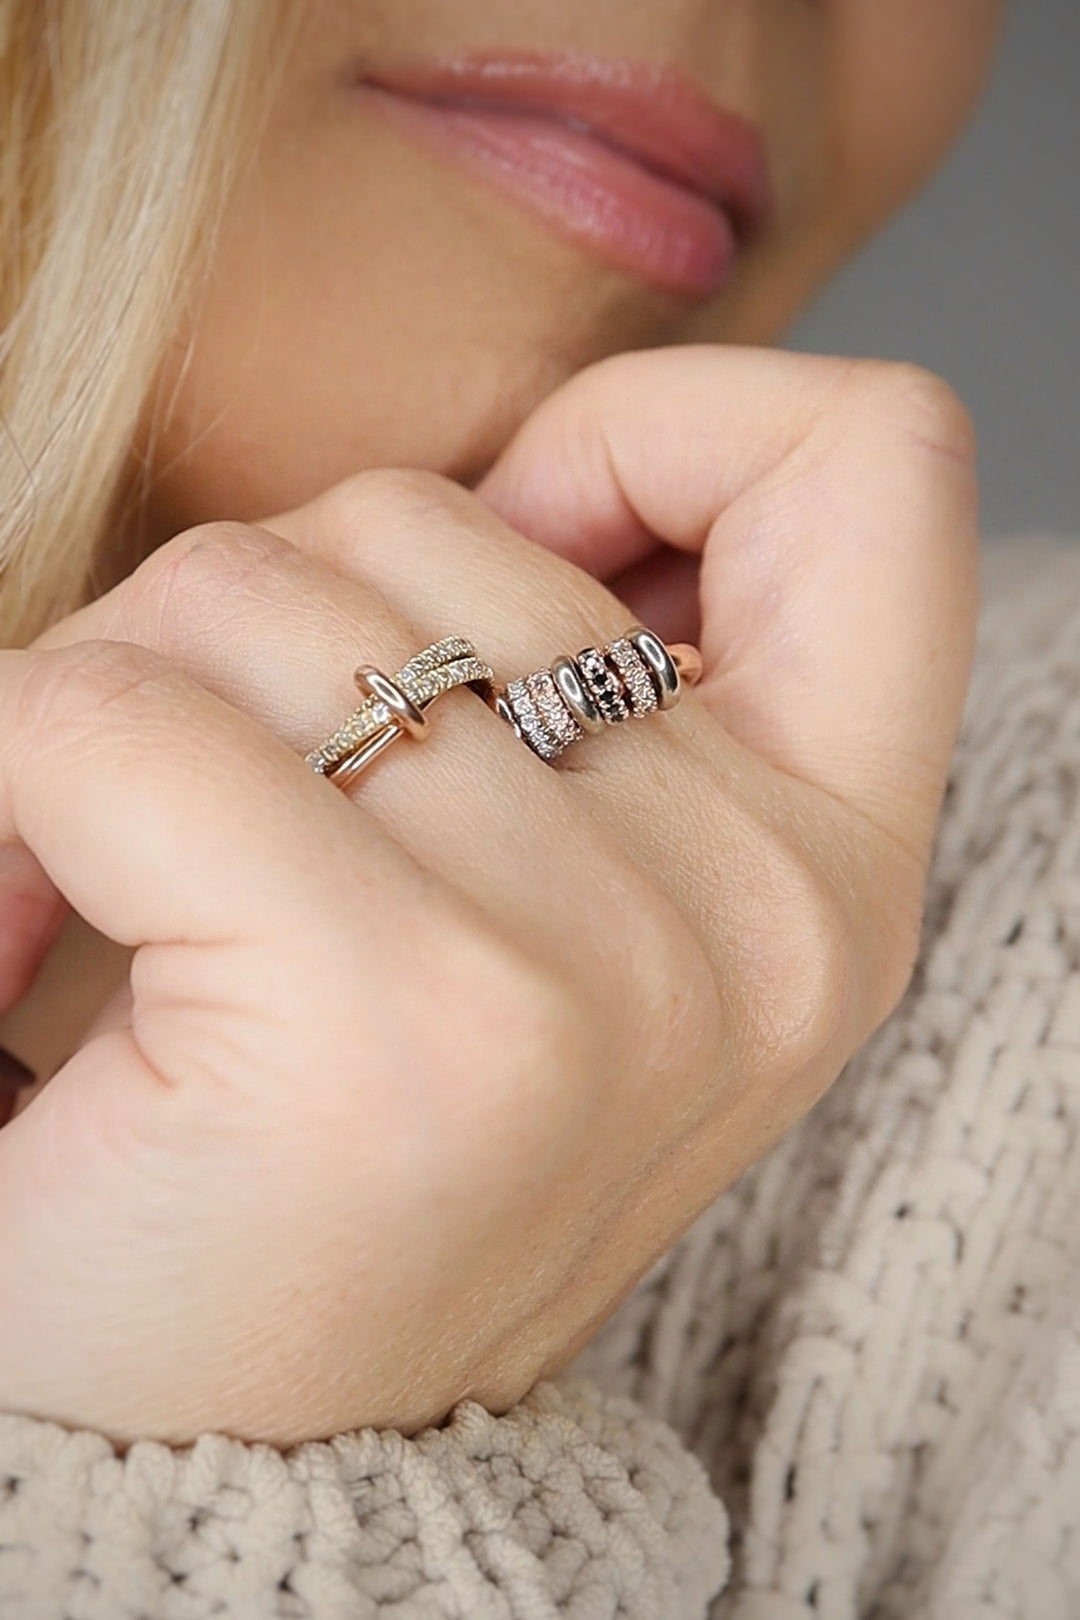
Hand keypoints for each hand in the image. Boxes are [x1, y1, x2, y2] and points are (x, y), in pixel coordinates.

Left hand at [0, 348, 975, 1443]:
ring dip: (124, 697)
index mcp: (829, 874)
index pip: (871, 471)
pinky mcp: (386, 1009)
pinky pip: (101, 718)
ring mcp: (590, 961)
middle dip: (268, 613)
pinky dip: (4, 781)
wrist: (228, 1457)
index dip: (658, 436)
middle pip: (427, 512)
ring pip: (247, 586)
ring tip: (128, 881)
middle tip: (229, 810)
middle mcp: (758, 908)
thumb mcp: (565, 918)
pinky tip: (29, 913)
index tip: (518, 547)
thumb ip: (591, 688)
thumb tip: (528, 479)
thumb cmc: (362, 1156)